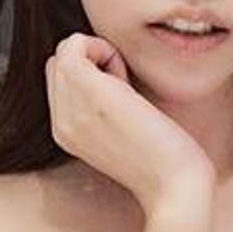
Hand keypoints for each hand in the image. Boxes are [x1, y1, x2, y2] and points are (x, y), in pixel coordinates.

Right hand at [46, 33, 213, 217]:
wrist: (175, 186)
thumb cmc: (164, 160)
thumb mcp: (121, 134)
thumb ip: (102, 110)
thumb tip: (110, 75)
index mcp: (66, 133)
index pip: (59, 80)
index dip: (91, 75)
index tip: (123, 96)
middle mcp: (61, 123)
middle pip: (57, 62)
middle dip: (92, 62)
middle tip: (125, 90)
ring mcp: (70, 109)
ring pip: (64, 50)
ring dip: (100, 55)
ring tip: (126, 87)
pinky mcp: (89, 94)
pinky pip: (74, 44)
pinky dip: (103, 48)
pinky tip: (125, 80)